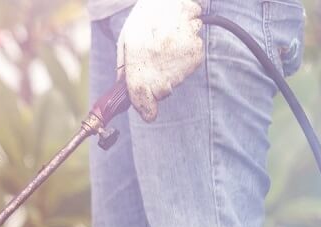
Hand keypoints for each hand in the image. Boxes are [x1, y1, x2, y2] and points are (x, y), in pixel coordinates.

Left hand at [117, 0, 204, 121]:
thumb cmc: (143, 20)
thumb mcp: (125, 42)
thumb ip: (124, 69)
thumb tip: (124, 88)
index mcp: (139, 71)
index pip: (145, 106)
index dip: (146, 109)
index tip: (148, 111)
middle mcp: (160, 72)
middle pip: (162, 92)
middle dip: (157, 81)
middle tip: (153, 57)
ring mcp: (180, 65)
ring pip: (177, 78)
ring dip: (171, 65)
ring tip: (165, 43)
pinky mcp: (196, 56)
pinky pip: (189, 64)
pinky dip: (184, 54)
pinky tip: (177, 39)